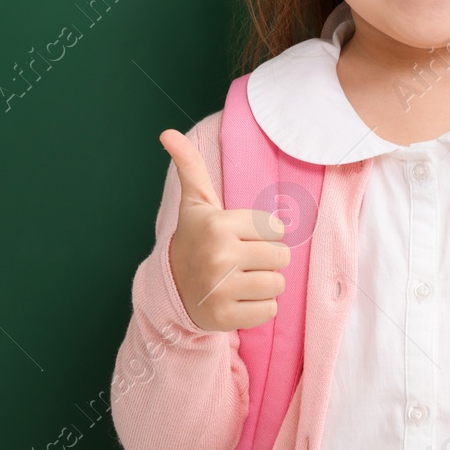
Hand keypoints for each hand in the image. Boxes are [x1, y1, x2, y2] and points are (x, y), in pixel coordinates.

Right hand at [163, 129, 289, 332]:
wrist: (172, 288)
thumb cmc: (196, 238)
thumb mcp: (196, 202)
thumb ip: (190, 165)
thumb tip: (167, 132)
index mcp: (219, 225)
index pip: (277, 228)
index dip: (265, 233)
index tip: (243, 236)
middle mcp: (220, 256)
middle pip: (282, 257)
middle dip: (268, 259)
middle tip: (244, 259)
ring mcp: (221, 289)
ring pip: (278, 284)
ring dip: (265, 284)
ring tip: (241, 278)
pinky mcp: (225, 318)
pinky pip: (270, 311)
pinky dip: (259, 308)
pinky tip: (239, 299)